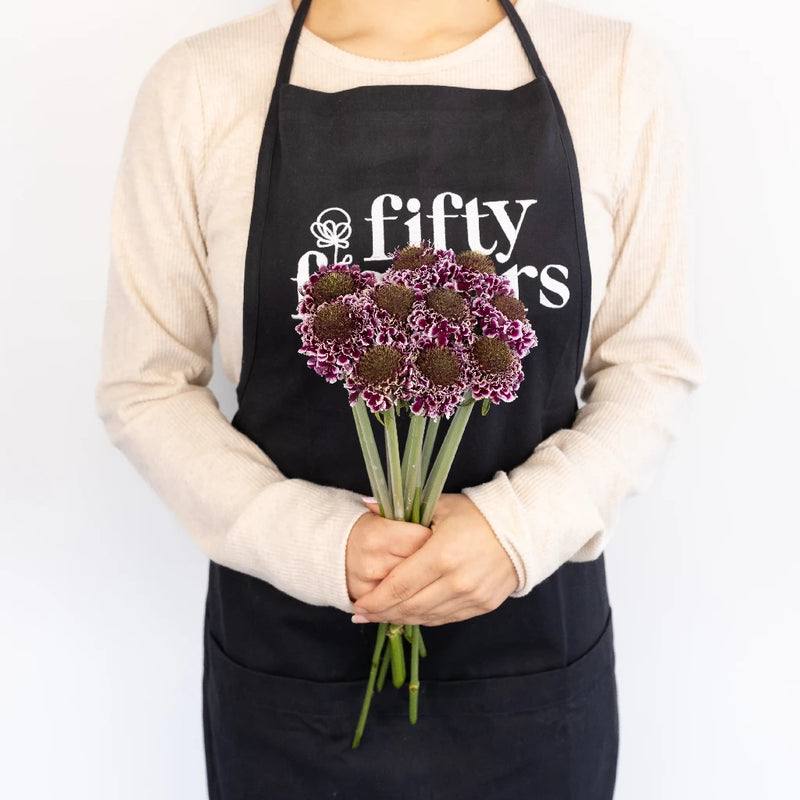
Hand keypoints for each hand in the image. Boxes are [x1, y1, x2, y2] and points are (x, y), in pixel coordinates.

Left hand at [351, 493, 517, 625]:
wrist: (523, 529)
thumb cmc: (477, 514)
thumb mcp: (440, 505)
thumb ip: (402, 511)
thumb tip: (365, 503)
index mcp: (442, 555)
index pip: (400, 585)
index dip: (376, 599)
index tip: (358, 605)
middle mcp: (456, 581)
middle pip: (410, 606)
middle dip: (382, 613)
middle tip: (362, 614)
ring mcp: (471, 596)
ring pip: (427, 617)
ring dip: (401, 619)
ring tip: (381, 617)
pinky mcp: (482, 605)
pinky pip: (446, 618)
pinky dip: (425, 618)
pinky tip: (410, 614)